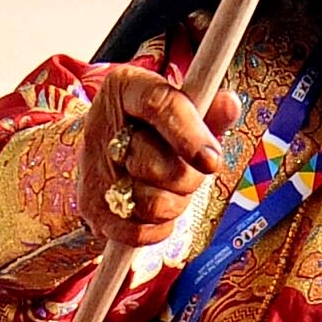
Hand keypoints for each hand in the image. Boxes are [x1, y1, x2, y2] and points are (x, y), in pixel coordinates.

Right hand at [82, 62, 240, 250]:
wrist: (107, 153)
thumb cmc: (153, 127)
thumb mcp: (180, 110)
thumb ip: (208, 111)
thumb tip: (230, 104)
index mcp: (124, 88)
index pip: (158, 107)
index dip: (189, 136)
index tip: (212, 162)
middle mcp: (101, 126)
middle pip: (157, 165)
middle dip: (188, 178)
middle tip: (192, 172)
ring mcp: (92, 170)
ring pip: (151, 204)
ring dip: (176, 204)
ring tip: (174, 191)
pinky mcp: (91, 208)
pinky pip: (139, 232)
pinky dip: (160, 227)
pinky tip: (159, 210)